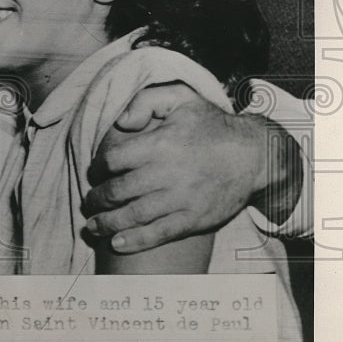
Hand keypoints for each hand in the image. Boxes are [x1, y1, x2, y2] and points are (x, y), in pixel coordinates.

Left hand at [83, 83, 268, 253]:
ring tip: (92, 226)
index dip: (98, 166)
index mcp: (159, 144)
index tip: (95, 171)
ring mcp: (180, 199)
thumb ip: (146, 101)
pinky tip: (116, 243)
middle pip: (118, 191)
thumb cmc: (212, 125)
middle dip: (96, 199)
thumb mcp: (180, 98)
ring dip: (107, 223)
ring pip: (133, 216)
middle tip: (89, 201)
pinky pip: (159, 233)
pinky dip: (135, 241)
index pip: (113, 159)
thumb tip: (121, 121)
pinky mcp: (193, 219)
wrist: (254, 155)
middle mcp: (166, 174)